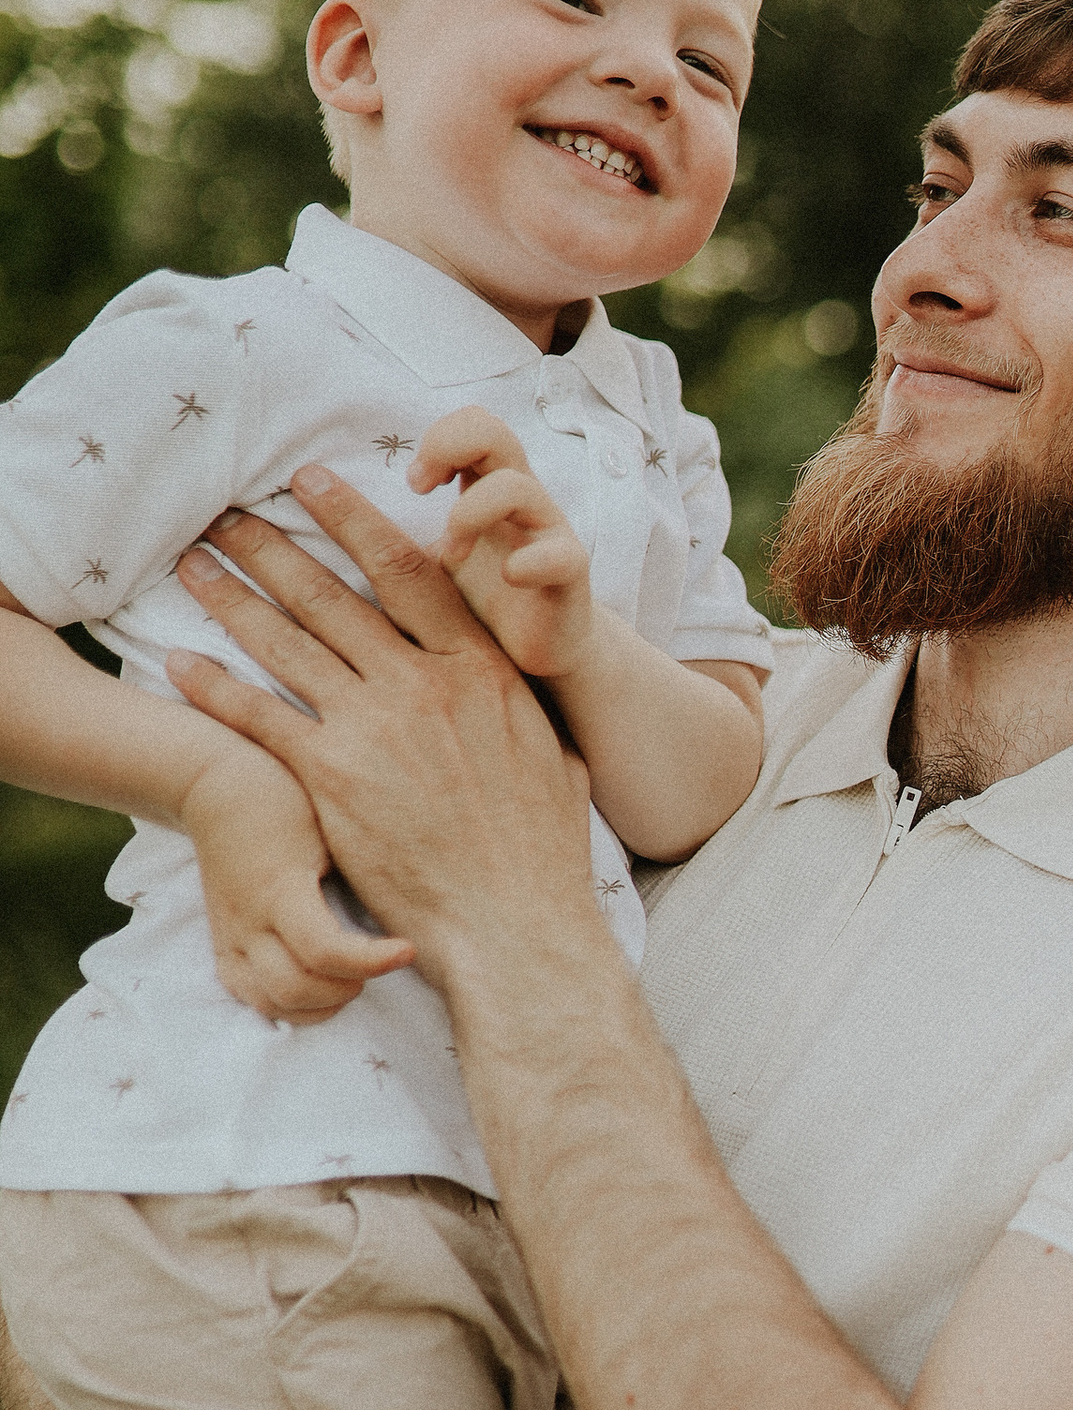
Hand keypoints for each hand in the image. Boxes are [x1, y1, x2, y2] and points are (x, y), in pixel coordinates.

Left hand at [162, 468, 602, 988]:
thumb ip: (527, 717)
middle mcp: (422, 686)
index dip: (355, 519)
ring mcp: (373, 730)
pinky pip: (259, 718)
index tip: (315, 485)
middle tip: (228, 514)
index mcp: (481, 670)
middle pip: (332, 595)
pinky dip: (214, 686)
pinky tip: (180, 661)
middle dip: (273, 547)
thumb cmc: (542, 854)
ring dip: (231, 599)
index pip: (408, 571)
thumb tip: (528, 703)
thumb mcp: (555, 760)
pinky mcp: (332, 780)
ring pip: (286, 644)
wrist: (517, 924)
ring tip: (194, 567)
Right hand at [176, 731, 413, 1023]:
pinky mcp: (223, 943)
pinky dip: (289, 1002)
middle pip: (295, 988)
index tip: (409, 948)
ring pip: (270, 1002)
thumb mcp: (330, 820)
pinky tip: (320, 983)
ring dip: (318, 1003)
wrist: (213, 785)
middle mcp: (247, 920)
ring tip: (352, 976)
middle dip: (346, 987)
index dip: (372, 961)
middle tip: (379, 961)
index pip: (323, 950)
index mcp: (278, 887)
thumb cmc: (284, 796)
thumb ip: (362, 864)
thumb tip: (416, 894)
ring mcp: (230, 935)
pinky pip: (251, 995)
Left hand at [412, 408, 593, 679]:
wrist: (540, 653)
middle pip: (494, 432)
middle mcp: (520, 500)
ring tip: (449, 557)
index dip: (438, 439)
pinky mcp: (568, 578)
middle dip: (448, 448)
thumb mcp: (431, 560)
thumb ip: (395, 533)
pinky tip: (510, 576)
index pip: (471, 425)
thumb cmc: (477, 602)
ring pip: (518, 487)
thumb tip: (322, 512)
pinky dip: (533, 561)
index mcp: (486, 489)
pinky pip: (562, 555)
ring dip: (471, 513)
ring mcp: (546, 534)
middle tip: (419, 489)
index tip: (413, 484)